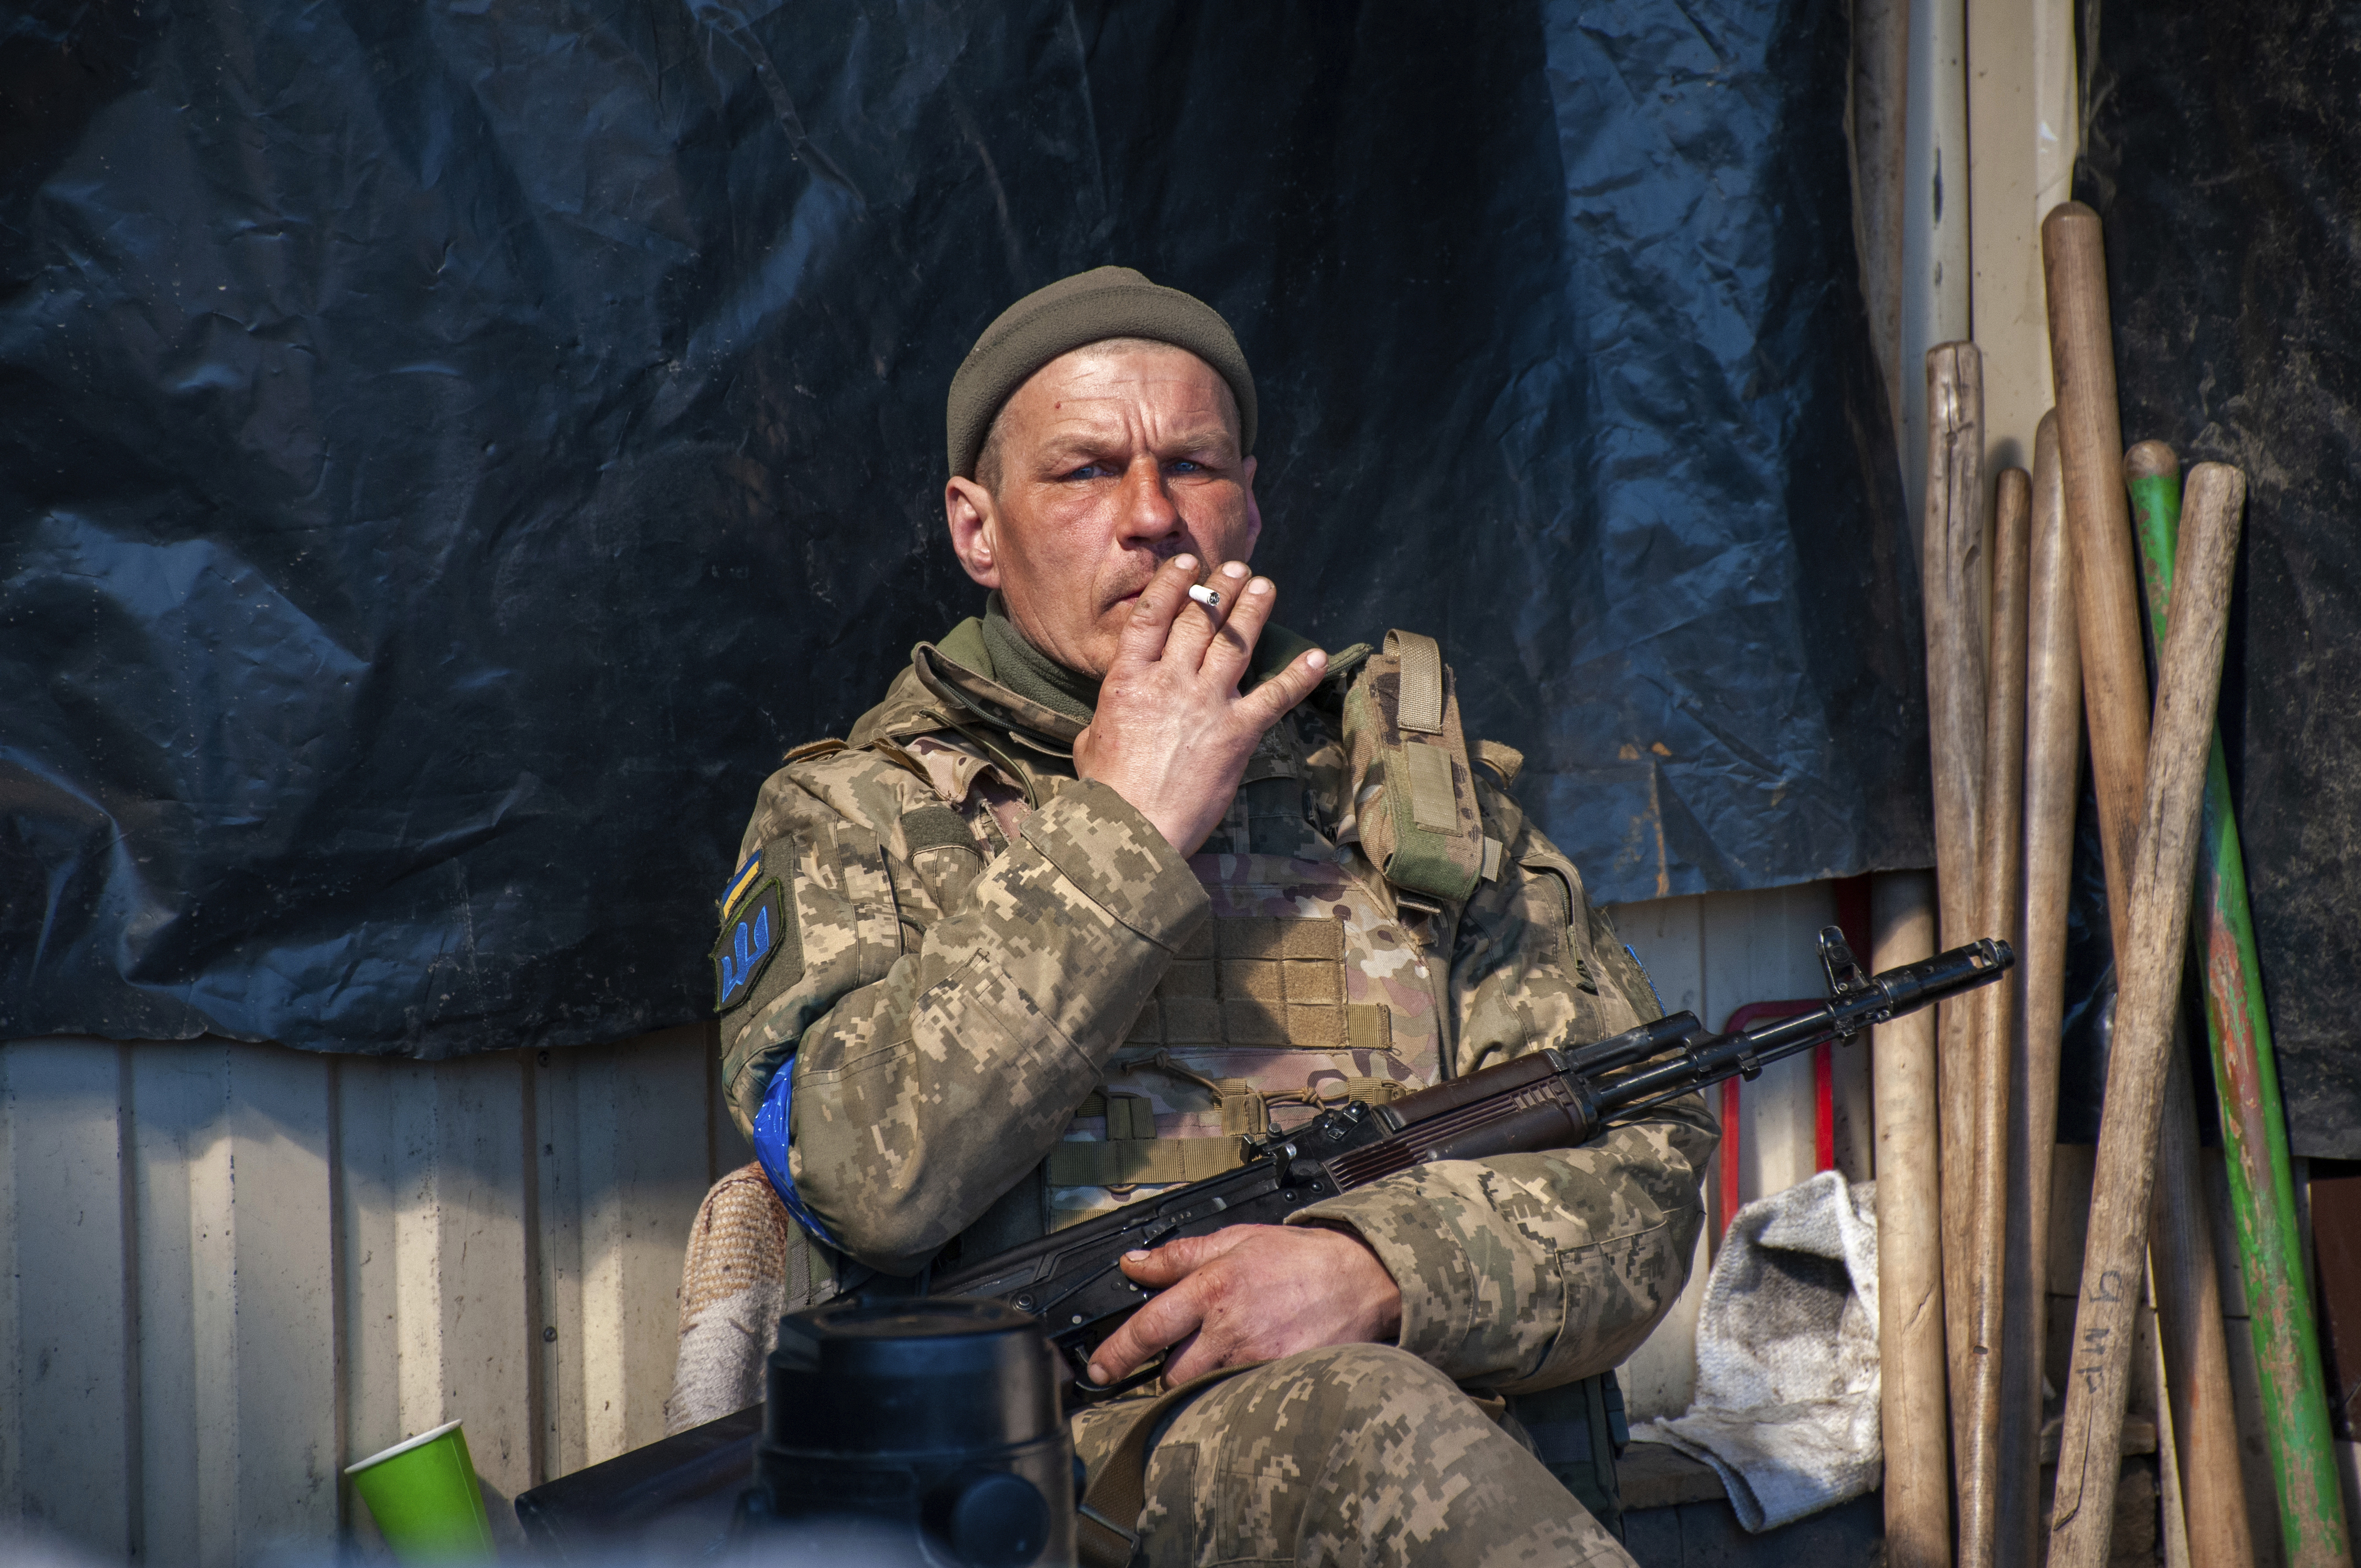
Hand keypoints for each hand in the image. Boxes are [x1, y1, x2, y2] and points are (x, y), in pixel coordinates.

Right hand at [1072, 556, 1325, 855]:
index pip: (1152, 616)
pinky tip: (1316, 656)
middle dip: (1221, 589)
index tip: (1188, 564)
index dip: (1172, 584)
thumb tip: (1102, 724)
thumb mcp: (1090, 744)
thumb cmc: (1106, 793)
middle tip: (1237, 568)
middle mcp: (1170, 682)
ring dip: (1254, 610)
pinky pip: (1275, 696)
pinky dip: (1299, 675)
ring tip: (1265, 586)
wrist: (1132, 830)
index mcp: (1128, 679)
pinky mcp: (1238, 733)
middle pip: (1200, 621)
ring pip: (1235, 643)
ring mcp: (1207, 704)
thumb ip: (1102, 721)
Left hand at [1084, 1223, 1402, 1387]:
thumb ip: (1179, 1255)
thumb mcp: (1237, 1239)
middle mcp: (1230, 1330)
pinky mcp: (1278, 1381)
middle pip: (1171, 1373)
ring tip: (1219, 1359)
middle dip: (1166, 1370)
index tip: (1099, 1368)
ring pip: (1204, 1388)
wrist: (1363, 1281)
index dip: (1116, 1353)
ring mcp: (1255, 1361)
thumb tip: (1133, 1264)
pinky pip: (1239, 1396)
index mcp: (1213, 1288)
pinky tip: (1247, 1369)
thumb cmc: (1300, 1258)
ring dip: (1201, 1380)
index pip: (1149, 1327)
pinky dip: (1234, 1389)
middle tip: (1178, 1356)